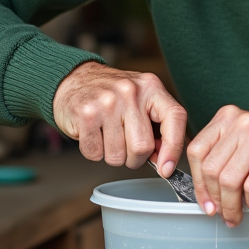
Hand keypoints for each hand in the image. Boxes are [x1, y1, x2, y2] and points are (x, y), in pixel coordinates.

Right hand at [52, 61, 186, 173]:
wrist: (73, 79)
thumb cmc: (112, 96)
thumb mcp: (141, 100)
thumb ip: (158, 126)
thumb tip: (167, 162)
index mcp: (151, 86)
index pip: (175, 117)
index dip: (174, 148)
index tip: (167, 168)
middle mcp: (130, 91)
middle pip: (142, 147)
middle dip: (135, 158)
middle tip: (126, 145)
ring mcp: (107, 102)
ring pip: (118, 156)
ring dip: (113, 156)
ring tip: (107, 135)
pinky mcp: (86, 113)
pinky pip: (95, 154)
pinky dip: (94, 152)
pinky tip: (93, 134)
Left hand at [187, 105, 248, 226]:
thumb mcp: (236, 145)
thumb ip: (217, 161)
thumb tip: (204, 198)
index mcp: (226, 117)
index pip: (197, 151)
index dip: (198, 182)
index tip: (205, 201)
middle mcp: (241, 122)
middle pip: (211, 169)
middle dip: (215, 198)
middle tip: (222, 212)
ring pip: (229, 181)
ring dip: (231, 206)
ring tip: (236, 215)